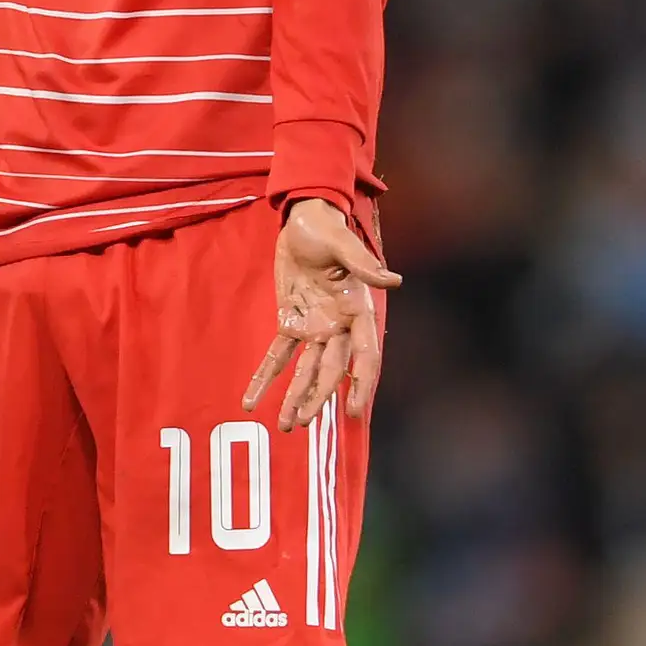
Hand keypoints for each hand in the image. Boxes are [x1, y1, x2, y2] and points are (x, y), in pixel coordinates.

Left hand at [244, 198, 401, 431]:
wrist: (303, 220)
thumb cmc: (327, 229)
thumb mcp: (343, 244)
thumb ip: (363, 264)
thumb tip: (393, 280)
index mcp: (358, 310)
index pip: (365, 354)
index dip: (361, 382)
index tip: (353, 409)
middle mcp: (340, 325)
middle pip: (332, 369)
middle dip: (318, 396)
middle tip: (303, 421)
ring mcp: (315, 327)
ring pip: (306, 370)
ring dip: (295, 396)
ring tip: (285, 425)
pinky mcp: (291, 322)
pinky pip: (279, 355)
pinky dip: (265, 377)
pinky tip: (251, 399)